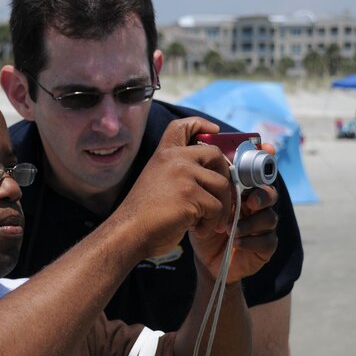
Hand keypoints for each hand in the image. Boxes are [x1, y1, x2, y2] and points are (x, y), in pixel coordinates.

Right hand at [117, 118, 232, 259]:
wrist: (130, 231)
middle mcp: (174, 159)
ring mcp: (183, 175)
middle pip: (215, 156)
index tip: (214, 130)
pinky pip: (217, 207)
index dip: (201, 124)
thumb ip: (178, 171)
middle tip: (220, 198)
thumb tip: (212, 175)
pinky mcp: (190, 195)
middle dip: (224, 177)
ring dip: (221, 208)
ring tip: (208, 223)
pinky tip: (199, 230)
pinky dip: (212, 222)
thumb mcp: (157, 180)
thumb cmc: (145, 214)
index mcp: (164, 154)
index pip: (183, 126)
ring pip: (221, 185)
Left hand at [191, 143, 278, 282]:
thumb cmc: (203, 225)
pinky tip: (236, 241)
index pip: (258, 174)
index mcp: (244, 191)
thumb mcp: (200, 201)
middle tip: (249, 201)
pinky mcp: (266, 247)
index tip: (266, 150)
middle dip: (261, 195)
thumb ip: (204, 181)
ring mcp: (264, 226)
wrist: (204, 259)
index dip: (264, 161)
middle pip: (270, 193)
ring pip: (270, 217)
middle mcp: (258, 206)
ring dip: (250, 223)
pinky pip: (267, 240)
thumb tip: (200, 151)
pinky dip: (251, 240)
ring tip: (230, 229)